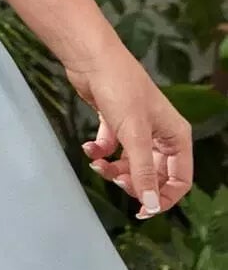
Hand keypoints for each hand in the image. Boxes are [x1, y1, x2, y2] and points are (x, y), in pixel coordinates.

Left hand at [65, 39, 193, 219]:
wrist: (91, 59)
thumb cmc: (120, 88)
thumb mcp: (134, 135)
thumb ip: (143, 172)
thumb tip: (152, 206)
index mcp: (176, 136)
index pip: (180, 179)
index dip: (163, 198)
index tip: (142, 210)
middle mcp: (160, 133)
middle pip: (153, 173)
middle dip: (135, 182)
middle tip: (116, 180)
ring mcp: (137, 128)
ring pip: (131, 163)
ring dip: (114, 169)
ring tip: (98, 165)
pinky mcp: (115, 122)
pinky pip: (111, 148)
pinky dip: (100, 152)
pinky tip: (88, 149)